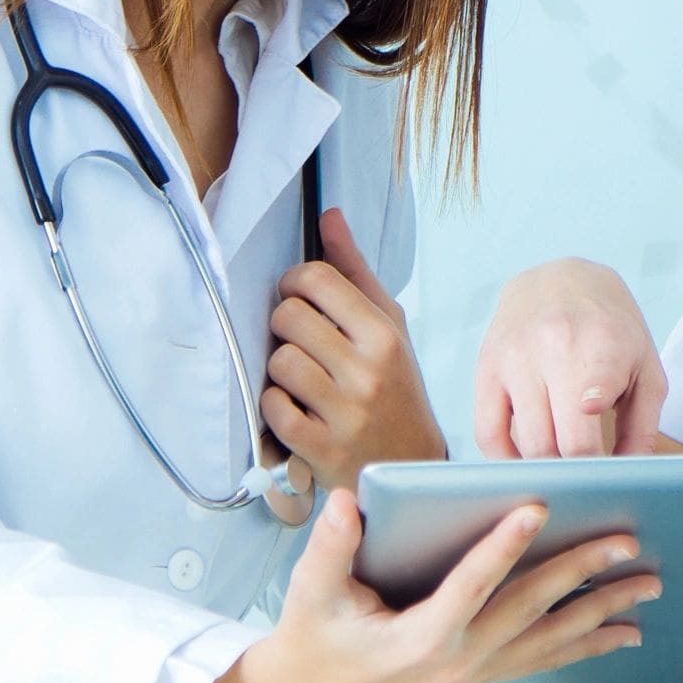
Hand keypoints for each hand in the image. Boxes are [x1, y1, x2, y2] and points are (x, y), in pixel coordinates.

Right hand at [203, 490, 658, 682]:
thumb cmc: (315, 634)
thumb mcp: (311, 589)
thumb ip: (331, 545)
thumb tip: (349, 503)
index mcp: (421, 636)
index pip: (472, 583)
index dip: (505, 545)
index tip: (540, 508)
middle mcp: (459, 658)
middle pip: (531, 609)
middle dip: (583, 573)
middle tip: (626, 542)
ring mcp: (476, 671)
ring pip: (550, 638)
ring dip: (602, 612)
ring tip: (647, 588)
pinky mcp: (483, 673)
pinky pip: (545, 659)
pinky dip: (586, 644)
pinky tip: (620, 632)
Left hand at [262, 208, 445, 493]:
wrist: (409, 467)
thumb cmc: (395, 389)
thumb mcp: (388, 327)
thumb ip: (354, 272)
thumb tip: (329, 215)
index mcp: (384, 334)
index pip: (317, 279)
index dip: (294, 283)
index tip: (298, 298)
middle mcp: (368, 371)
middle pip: (288, 317)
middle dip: (284, 326)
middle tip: (299, 342)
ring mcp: (345, 412)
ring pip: (278, 362)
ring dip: (279, 371)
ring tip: (299, 379)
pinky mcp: (322, 449)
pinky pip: (272, 408)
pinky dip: (275, 407)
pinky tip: (295, 409)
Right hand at [475, 259, 665, 457]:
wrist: (559, 278)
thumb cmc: (611, 330)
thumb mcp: (645, 367)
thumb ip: (643, 425)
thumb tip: (627, 475)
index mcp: (601, 345)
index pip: (588, 418)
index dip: (594, 458)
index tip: (601, 476)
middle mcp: (552, 348)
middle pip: (558, 445)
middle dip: (578, 476)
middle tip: (594, 486)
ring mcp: (513, 358)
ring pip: (526, 444)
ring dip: (549, 470)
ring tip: (568, 476)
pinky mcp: (486, 368)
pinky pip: (486, 433)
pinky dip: (505, 462)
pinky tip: (527, 464)